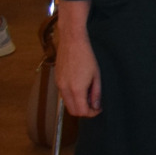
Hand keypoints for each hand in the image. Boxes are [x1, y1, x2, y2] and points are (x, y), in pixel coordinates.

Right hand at [55, 2, 101, 116]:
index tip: (98, 108)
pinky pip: (63, 94)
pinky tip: (80, 88)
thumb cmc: (87, 56)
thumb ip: (96, 92)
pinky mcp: (56, 79)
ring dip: (77, 104)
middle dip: (84, 111)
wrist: (72, 41)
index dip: (91, 113)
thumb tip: (96, 105)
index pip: (81, 111)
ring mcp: (58, 84)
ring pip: (66, 103)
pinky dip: (71, 97)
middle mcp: (64, 89)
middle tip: (94, 105)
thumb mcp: (97, 75)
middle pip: (72, 111)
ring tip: (88, 95)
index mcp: (76, 89)